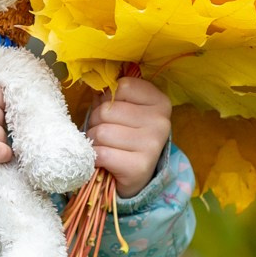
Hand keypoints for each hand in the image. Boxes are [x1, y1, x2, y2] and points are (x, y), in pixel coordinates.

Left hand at [85, 74, 171, 197]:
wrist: (135, 176)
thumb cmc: (124, 135)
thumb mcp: (123, 109)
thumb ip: (111, 94)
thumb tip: (93, 80)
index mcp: (160, 101)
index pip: (121, 86)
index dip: (106, 98)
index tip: (112, 111)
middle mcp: (161, 122)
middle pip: (108, 110)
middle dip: (97, 121)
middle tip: (104, 133)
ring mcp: (153, 145)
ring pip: (102, 132)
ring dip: (94, 140)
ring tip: (104, 146)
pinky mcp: (140, 167)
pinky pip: (101, 153)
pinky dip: (95, 157)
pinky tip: (104, 160)